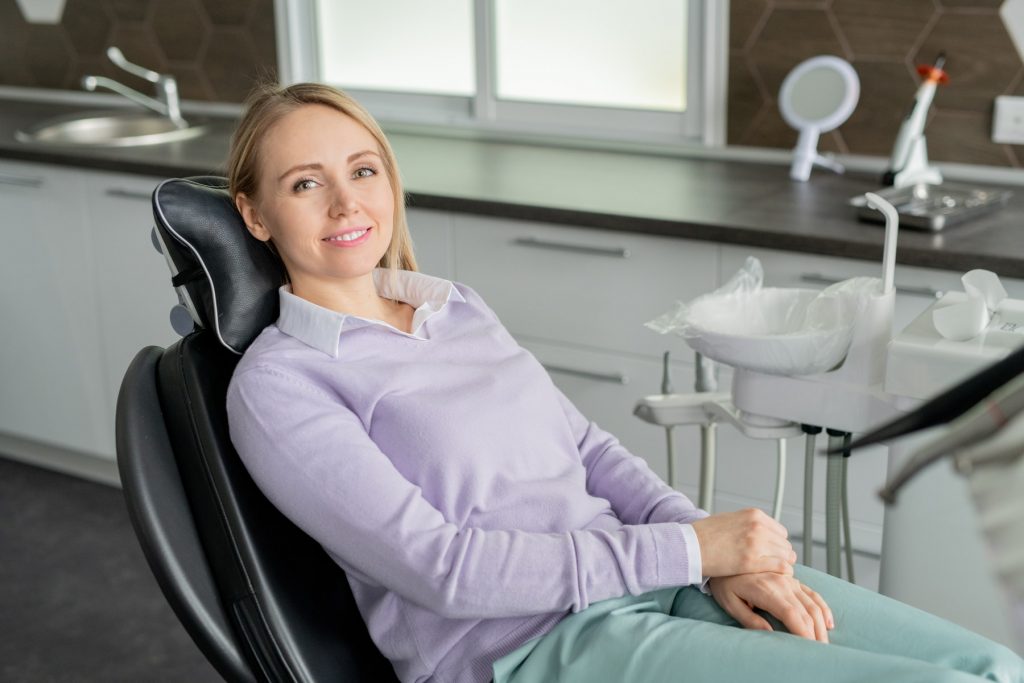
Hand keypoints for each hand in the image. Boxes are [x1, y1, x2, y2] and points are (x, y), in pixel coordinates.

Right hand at [691, 508, 796, 576]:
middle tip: (771, 566)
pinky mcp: (752, 561)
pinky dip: (782, 572)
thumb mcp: (731, 519)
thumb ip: (749, 525)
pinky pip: (781, 567)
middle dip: (780, 556)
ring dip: (782, 565)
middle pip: (784, 544)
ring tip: (772, 572)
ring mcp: (756, 543)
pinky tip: (775, 577)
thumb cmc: (706, 534)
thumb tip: (762, 534)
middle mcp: (758, 527)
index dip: (777, 545)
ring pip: (786, 556)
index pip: (781, 532)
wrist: (691, 545)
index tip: (771, 554)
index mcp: (754, 515)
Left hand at [708, 573, 833, 642]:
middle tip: (820, 652)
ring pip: (813, 603)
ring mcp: (788, 579)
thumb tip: (770, 633)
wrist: (725, 555)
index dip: (803, 632)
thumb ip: (749, 619)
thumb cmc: (725, 583)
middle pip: (806, 611)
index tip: (809, 648)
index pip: (792, 614)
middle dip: (815, 634)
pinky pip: (812, 592)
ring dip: (822, 624)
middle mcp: (782, 583)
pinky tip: (829, 622)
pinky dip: (823, 607)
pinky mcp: (791, 578)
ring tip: (825, 643)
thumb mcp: (730, 602)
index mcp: (767, 590)